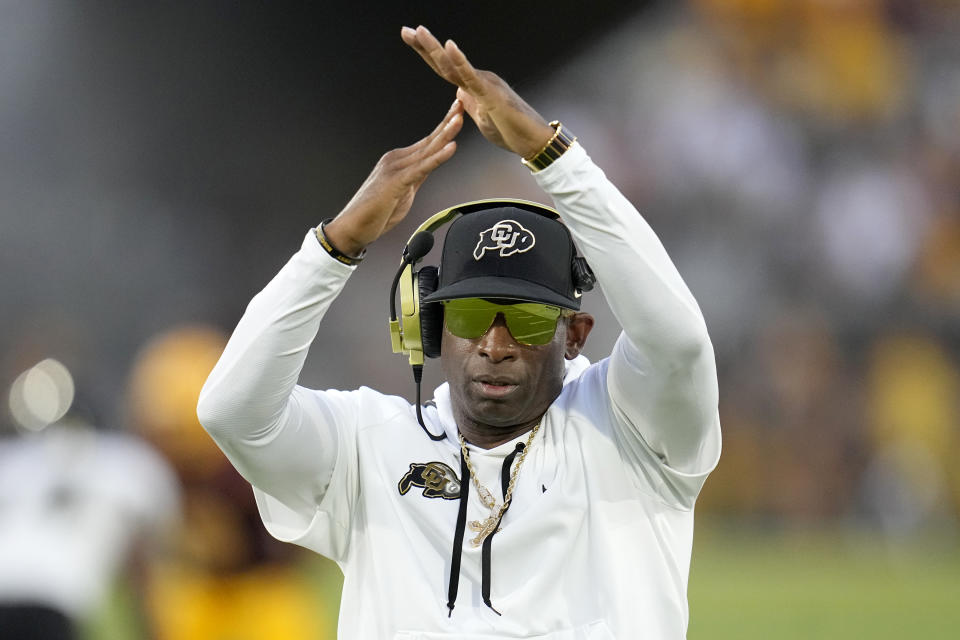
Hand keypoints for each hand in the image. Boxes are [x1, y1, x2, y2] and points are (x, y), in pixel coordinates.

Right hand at [323, 100, 463, 255]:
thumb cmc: (376, 214)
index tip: (458, 112)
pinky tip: (451, 148)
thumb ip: (417, 177)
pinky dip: (438, 157)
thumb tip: (429, 167)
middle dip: (447, 121)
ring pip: (426, 150)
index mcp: (398, 161)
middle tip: (462, 102)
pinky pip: (422, 168)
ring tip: (459, 118)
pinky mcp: (396, 182)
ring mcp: (395, 169)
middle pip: (429, 140)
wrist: (353, 228)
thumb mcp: (404, 192)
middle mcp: (396, 160)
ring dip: (445, 133)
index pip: (427, 142)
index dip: (444, 127)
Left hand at [401, 25, 554, 159]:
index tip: (410, 38)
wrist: (531, 141)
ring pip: (455, 65)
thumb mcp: (481, 116)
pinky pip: (472, 76)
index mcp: (472, 86)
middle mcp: (477, 79)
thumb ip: (469, 102)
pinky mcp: (491, 93)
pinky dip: (460, 61)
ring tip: (420, 32)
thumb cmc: (510, 130)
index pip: (444, 68)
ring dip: (436, 48)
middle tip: (405, 31)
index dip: (426, 53)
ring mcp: (485, 84)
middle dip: (424, 45)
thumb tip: (459, 92)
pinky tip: (450, 46)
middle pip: (445, 62)